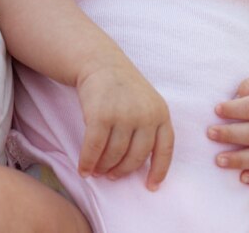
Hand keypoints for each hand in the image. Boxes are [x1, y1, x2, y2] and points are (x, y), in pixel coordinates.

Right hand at [76, 50, 173, 190]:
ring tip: (97, 170)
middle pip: (136, 157)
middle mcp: (145, 115)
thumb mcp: (147, 102)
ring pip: (114, 155)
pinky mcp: (101, 116)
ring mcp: (123, 115)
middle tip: (112, 175)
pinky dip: (87, 162)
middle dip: (122, 171)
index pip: (165, 148)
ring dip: (103, 167)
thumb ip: (150, 128)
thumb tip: (146, 167)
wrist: (101, 63)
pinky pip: (94, 149)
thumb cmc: (124, 87)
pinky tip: (83, 168)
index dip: (159, 170)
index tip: (151, 186)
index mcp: (161, 112)